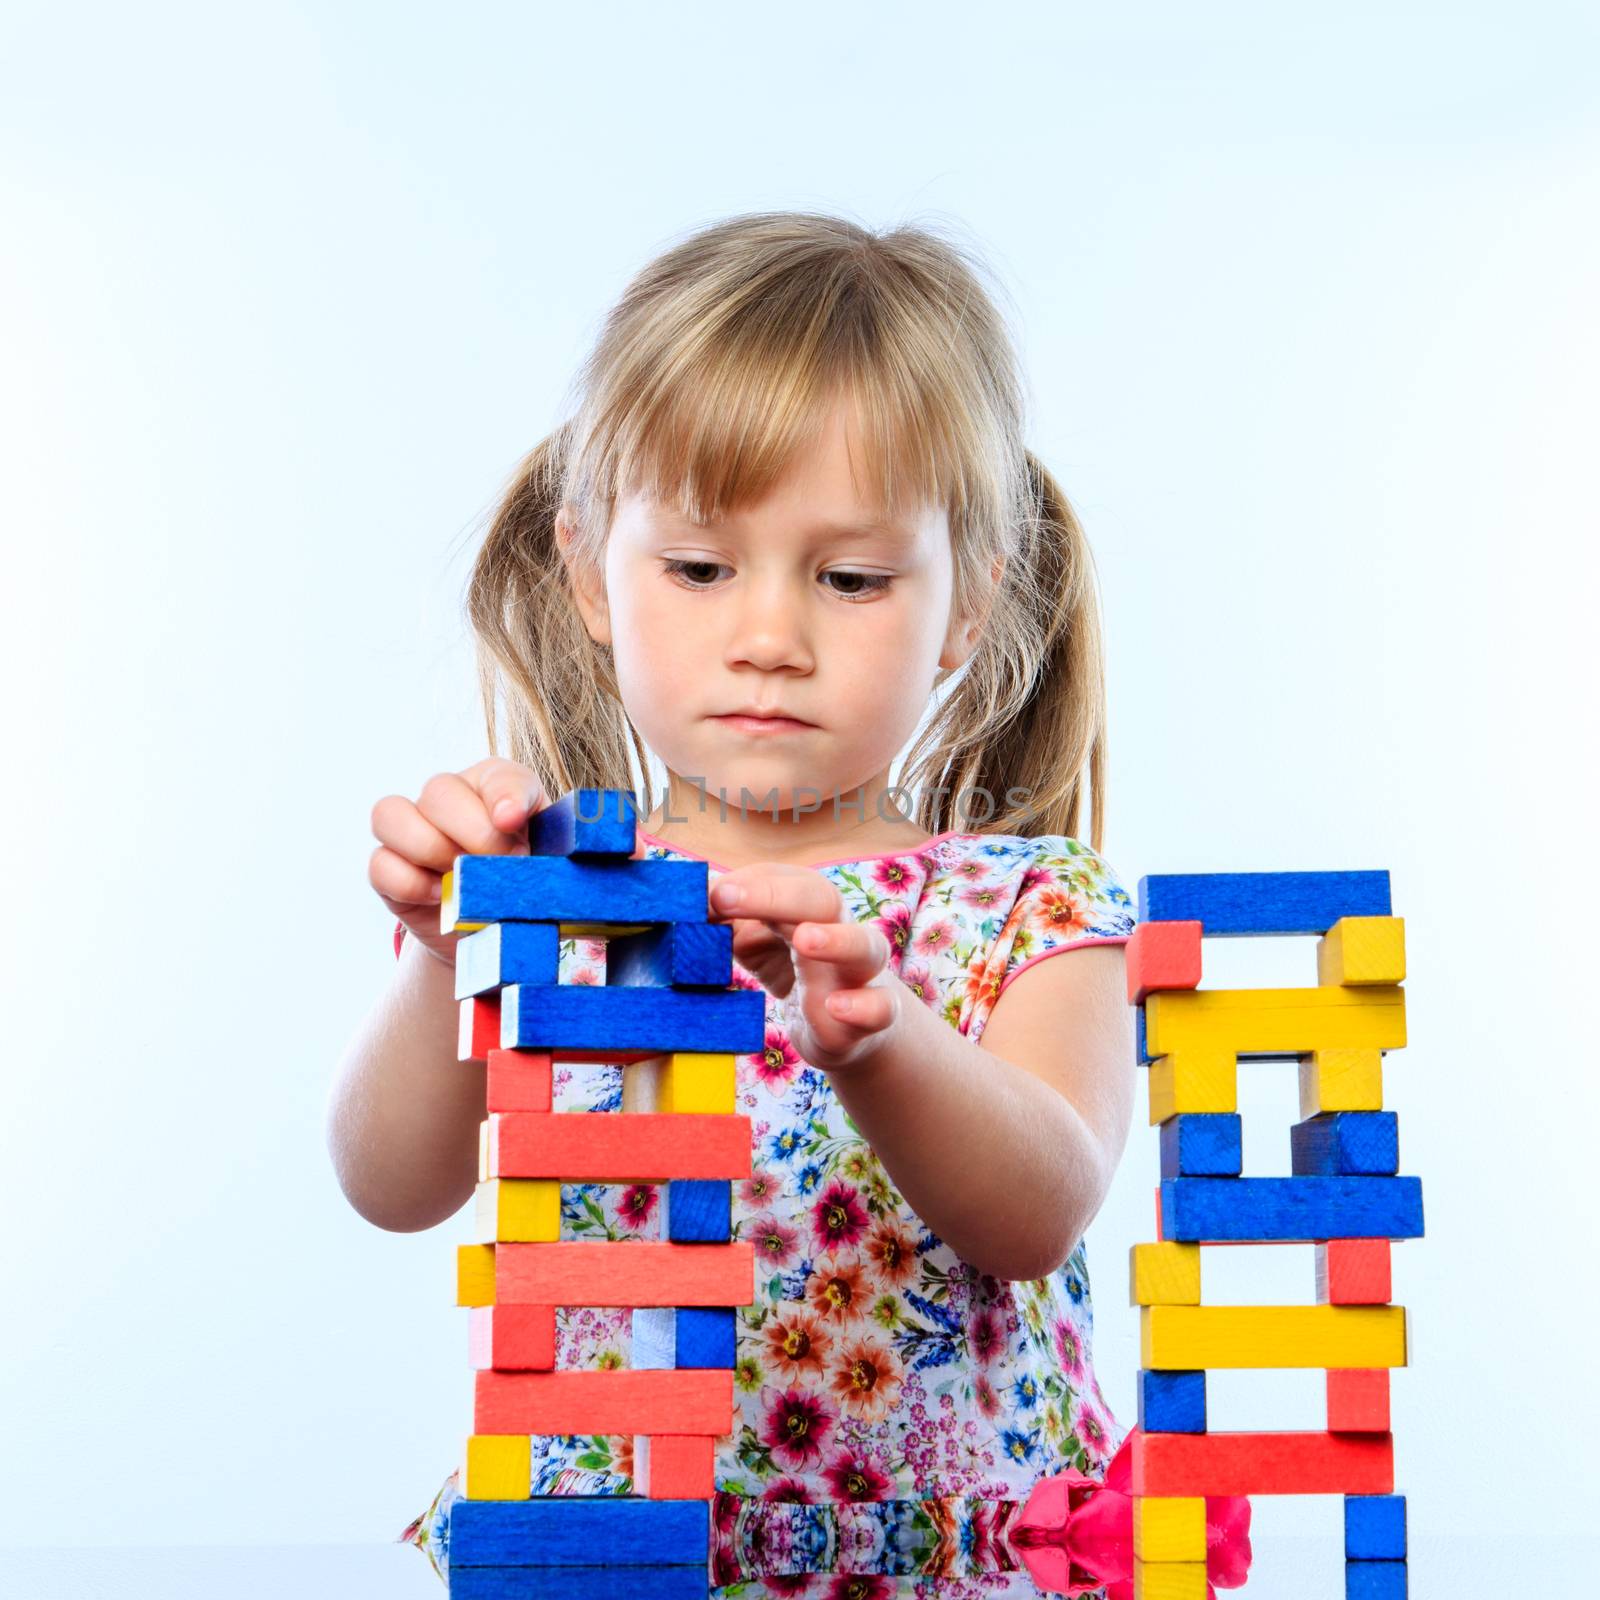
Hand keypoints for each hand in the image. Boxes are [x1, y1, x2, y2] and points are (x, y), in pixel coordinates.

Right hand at [369, 758, 553, 966]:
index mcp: (498, 788)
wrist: (495, 933)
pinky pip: (380, 864)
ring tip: (464, 881)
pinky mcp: (388, 869)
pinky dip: (410, 883)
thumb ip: (555, 852)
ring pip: (390, 813)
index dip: (505, 796)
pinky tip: (441, 899)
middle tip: (502, 869)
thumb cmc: (529, 887)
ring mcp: (412, 830)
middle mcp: (449, 798)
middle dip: (473, 833)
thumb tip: (549, 857)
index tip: (513, 822)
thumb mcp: (553, 867)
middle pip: (439, 790)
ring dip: (431, 849)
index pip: (499, 776)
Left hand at [709, 864, 901, 1072]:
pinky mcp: (874, 1015)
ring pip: (865, 946)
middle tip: (727, 899)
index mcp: (804, 906)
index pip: (781, 879)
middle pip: (820, 899)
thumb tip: (678, 896)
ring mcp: (860, 972)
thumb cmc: (793, 968)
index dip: (746, 883)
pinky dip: (863, 1007)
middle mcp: (837, 929)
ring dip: (837, 941)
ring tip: (806, 940)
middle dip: (776, 895)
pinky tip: (836, 1007)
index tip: (708, 894)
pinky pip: (880, 1007)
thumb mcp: (753, 939)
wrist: (847, 1025)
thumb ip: (723, 918)